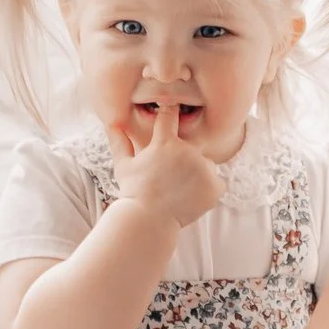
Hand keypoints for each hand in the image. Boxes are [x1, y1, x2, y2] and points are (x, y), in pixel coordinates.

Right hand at [108, 107, 223, 228]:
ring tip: (180, 190)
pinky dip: (209, 189)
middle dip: (184, 159)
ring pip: (206, 165)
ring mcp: (203, 168)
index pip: (170, 114)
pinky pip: (217, 183)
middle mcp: (187, 151)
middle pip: (192, 148)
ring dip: (198, 173)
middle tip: (170, 178)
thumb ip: (120, 142)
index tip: (171, 108)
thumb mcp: (123, 166)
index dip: (170, 110)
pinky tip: (192, 198)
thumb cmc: (133, 193)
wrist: (148, 221)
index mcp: (165, 142)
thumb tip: (111, 123)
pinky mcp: (214, 186)